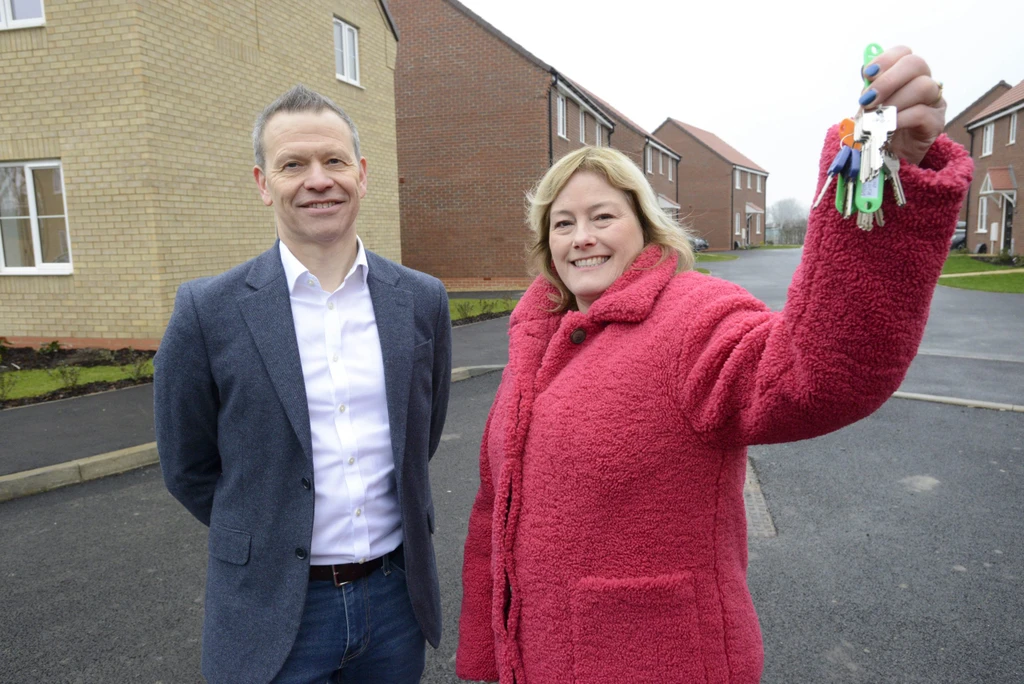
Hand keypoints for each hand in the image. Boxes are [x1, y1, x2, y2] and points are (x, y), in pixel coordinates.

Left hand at [859, 45, 944, 165]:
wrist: (888, 158)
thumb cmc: (880, 128)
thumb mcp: (870, 107)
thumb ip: (870, 89)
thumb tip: (865, 73)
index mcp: (907, 75)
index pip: (904, 53)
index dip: (885, 59)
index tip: (868, 75)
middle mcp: (925, 82)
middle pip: (916, 64)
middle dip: (888, 80)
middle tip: (868, 100)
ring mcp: (934, 102)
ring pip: (923, 86)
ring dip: (894, 101)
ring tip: (876, 117)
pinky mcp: (936, 123)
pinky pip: (922, 113)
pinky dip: (900, 119)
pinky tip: (887, 127)